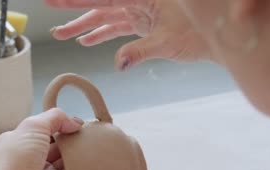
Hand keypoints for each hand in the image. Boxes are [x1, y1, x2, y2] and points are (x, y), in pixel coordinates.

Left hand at [0, 109, 82, 169]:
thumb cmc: (17, 158)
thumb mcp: (34, 126)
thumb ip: (56, 117)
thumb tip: (74, 122)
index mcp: (16, 141)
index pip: (39, 129)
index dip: (56, 124)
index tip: (74, 123)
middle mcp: (26, 158)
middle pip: (52, 144)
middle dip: (67, 138)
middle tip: (84, 134)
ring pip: (61, 159)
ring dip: (73, 153)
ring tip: (90, 145)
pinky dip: (77, 168)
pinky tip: (87, 161)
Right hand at [45, 0, 211, 69]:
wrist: (218, 38)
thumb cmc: (200, 33)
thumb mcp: (168, 43)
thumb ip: (140, 52)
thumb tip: (119, 64)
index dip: (77, 0)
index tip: (55, 1)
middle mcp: (139, 1)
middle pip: (100, 5)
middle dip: (75, 13)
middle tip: (52, 18)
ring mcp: (140, 11)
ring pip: (106, 17)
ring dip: (85, 26)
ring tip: (62, 35)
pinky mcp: (144, 23)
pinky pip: (117, 27)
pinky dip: (102, 33)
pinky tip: (86, 40)